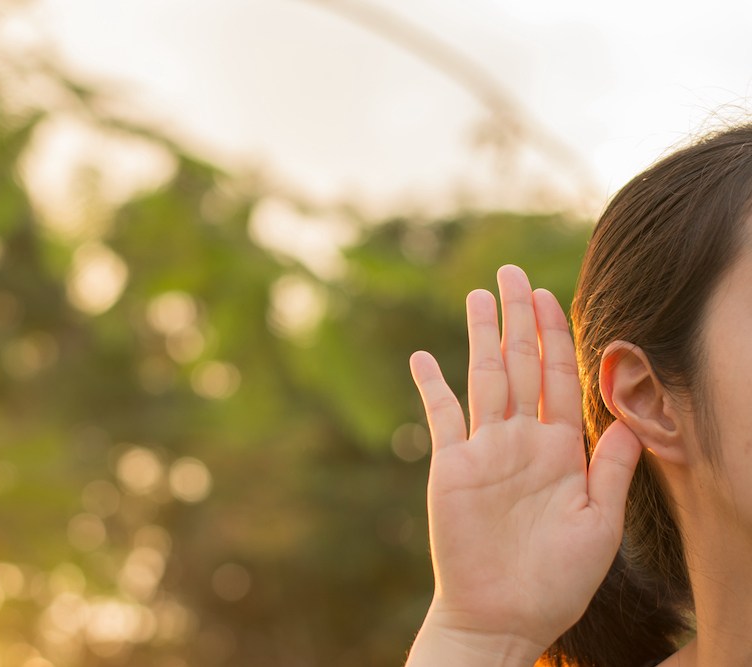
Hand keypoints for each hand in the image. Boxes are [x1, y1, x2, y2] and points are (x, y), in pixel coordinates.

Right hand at [406, 265, 641, 664]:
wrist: (503, 616)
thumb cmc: (556, 580)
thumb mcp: (600, 524)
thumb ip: (612, 470)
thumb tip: (630, 420)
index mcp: (560, 450)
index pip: (559, 379)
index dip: (557, 337)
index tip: (554, 296)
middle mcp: (522, 441)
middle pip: (521, 366)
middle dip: (520, 319)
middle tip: (514, 274)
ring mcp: (484, 450)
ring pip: (483, 378)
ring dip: (482, 336)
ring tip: (480, 295)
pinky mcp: (452, 466)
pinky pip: (440, 417)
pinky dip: (431, 386)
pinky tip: (422, 356)